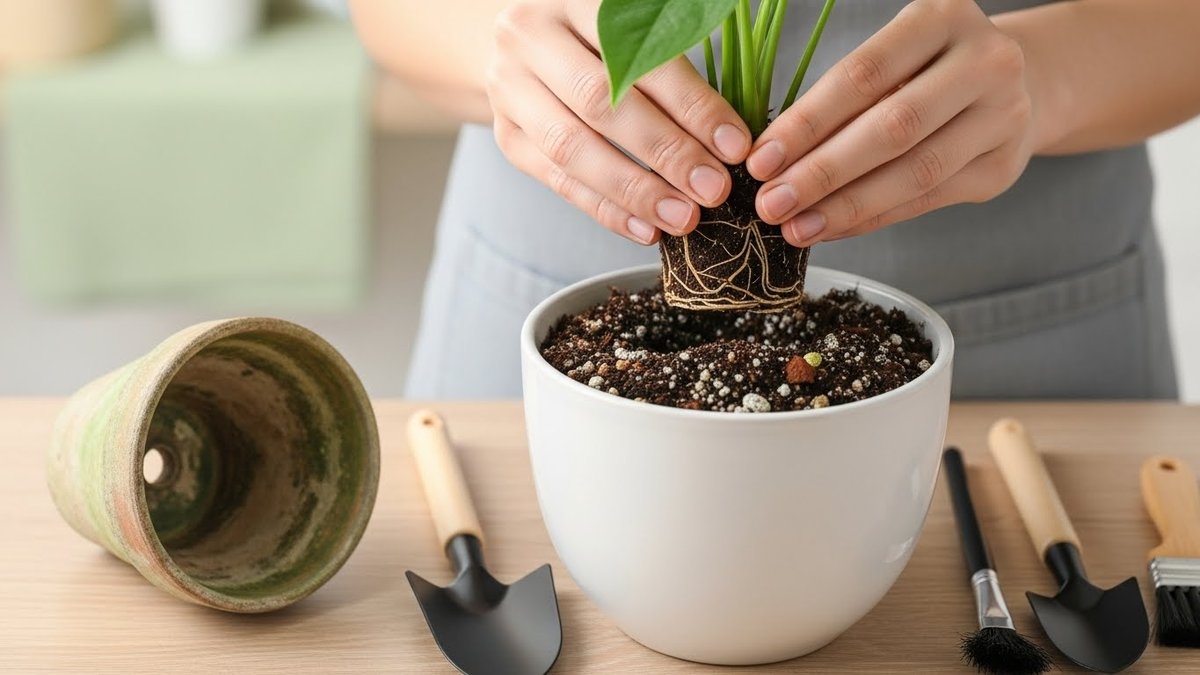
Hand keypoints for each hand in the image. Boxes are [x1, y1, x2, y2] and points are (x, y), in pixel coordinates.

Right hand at [487, 0, 751, 244]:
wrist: (523, 39)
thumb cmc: (599, 34)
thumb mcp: (631, 24)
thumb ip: (671, 58)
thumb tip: (728, 134)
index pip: (639, 57)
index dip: (690, 104)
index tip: (734, 144)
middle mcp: (531, 38)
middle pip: (601, 104)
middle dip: (665, 153)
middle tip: (712, 189)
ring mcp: (510, 88)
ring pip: (572, 148)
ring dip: (634, 191)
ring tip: (682, 218)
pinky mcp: (508, 136)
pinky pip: (557, 180)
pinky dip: (604, 209)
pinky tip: (644, 229)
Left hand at [747, 0, 1035, 246]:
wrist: (1019, 85)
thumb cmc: (928, 69)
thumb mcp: (893, 58)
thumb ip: (844, 98)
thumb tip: (772, 158)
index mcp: (942, 18)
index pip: (863, 76)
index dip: (807, 123)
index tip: (760, 160)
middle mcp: (985, 62)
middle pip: (892, 127)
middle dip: (822, 172)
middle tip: (771, 203)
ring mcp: (1003, 116)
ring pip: (914, 172)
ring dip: (845, 206)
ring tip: (796, 227)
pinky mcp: (1001, 168)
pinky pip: (926, 200)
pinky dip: (872, 218)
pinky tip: (831, 228)